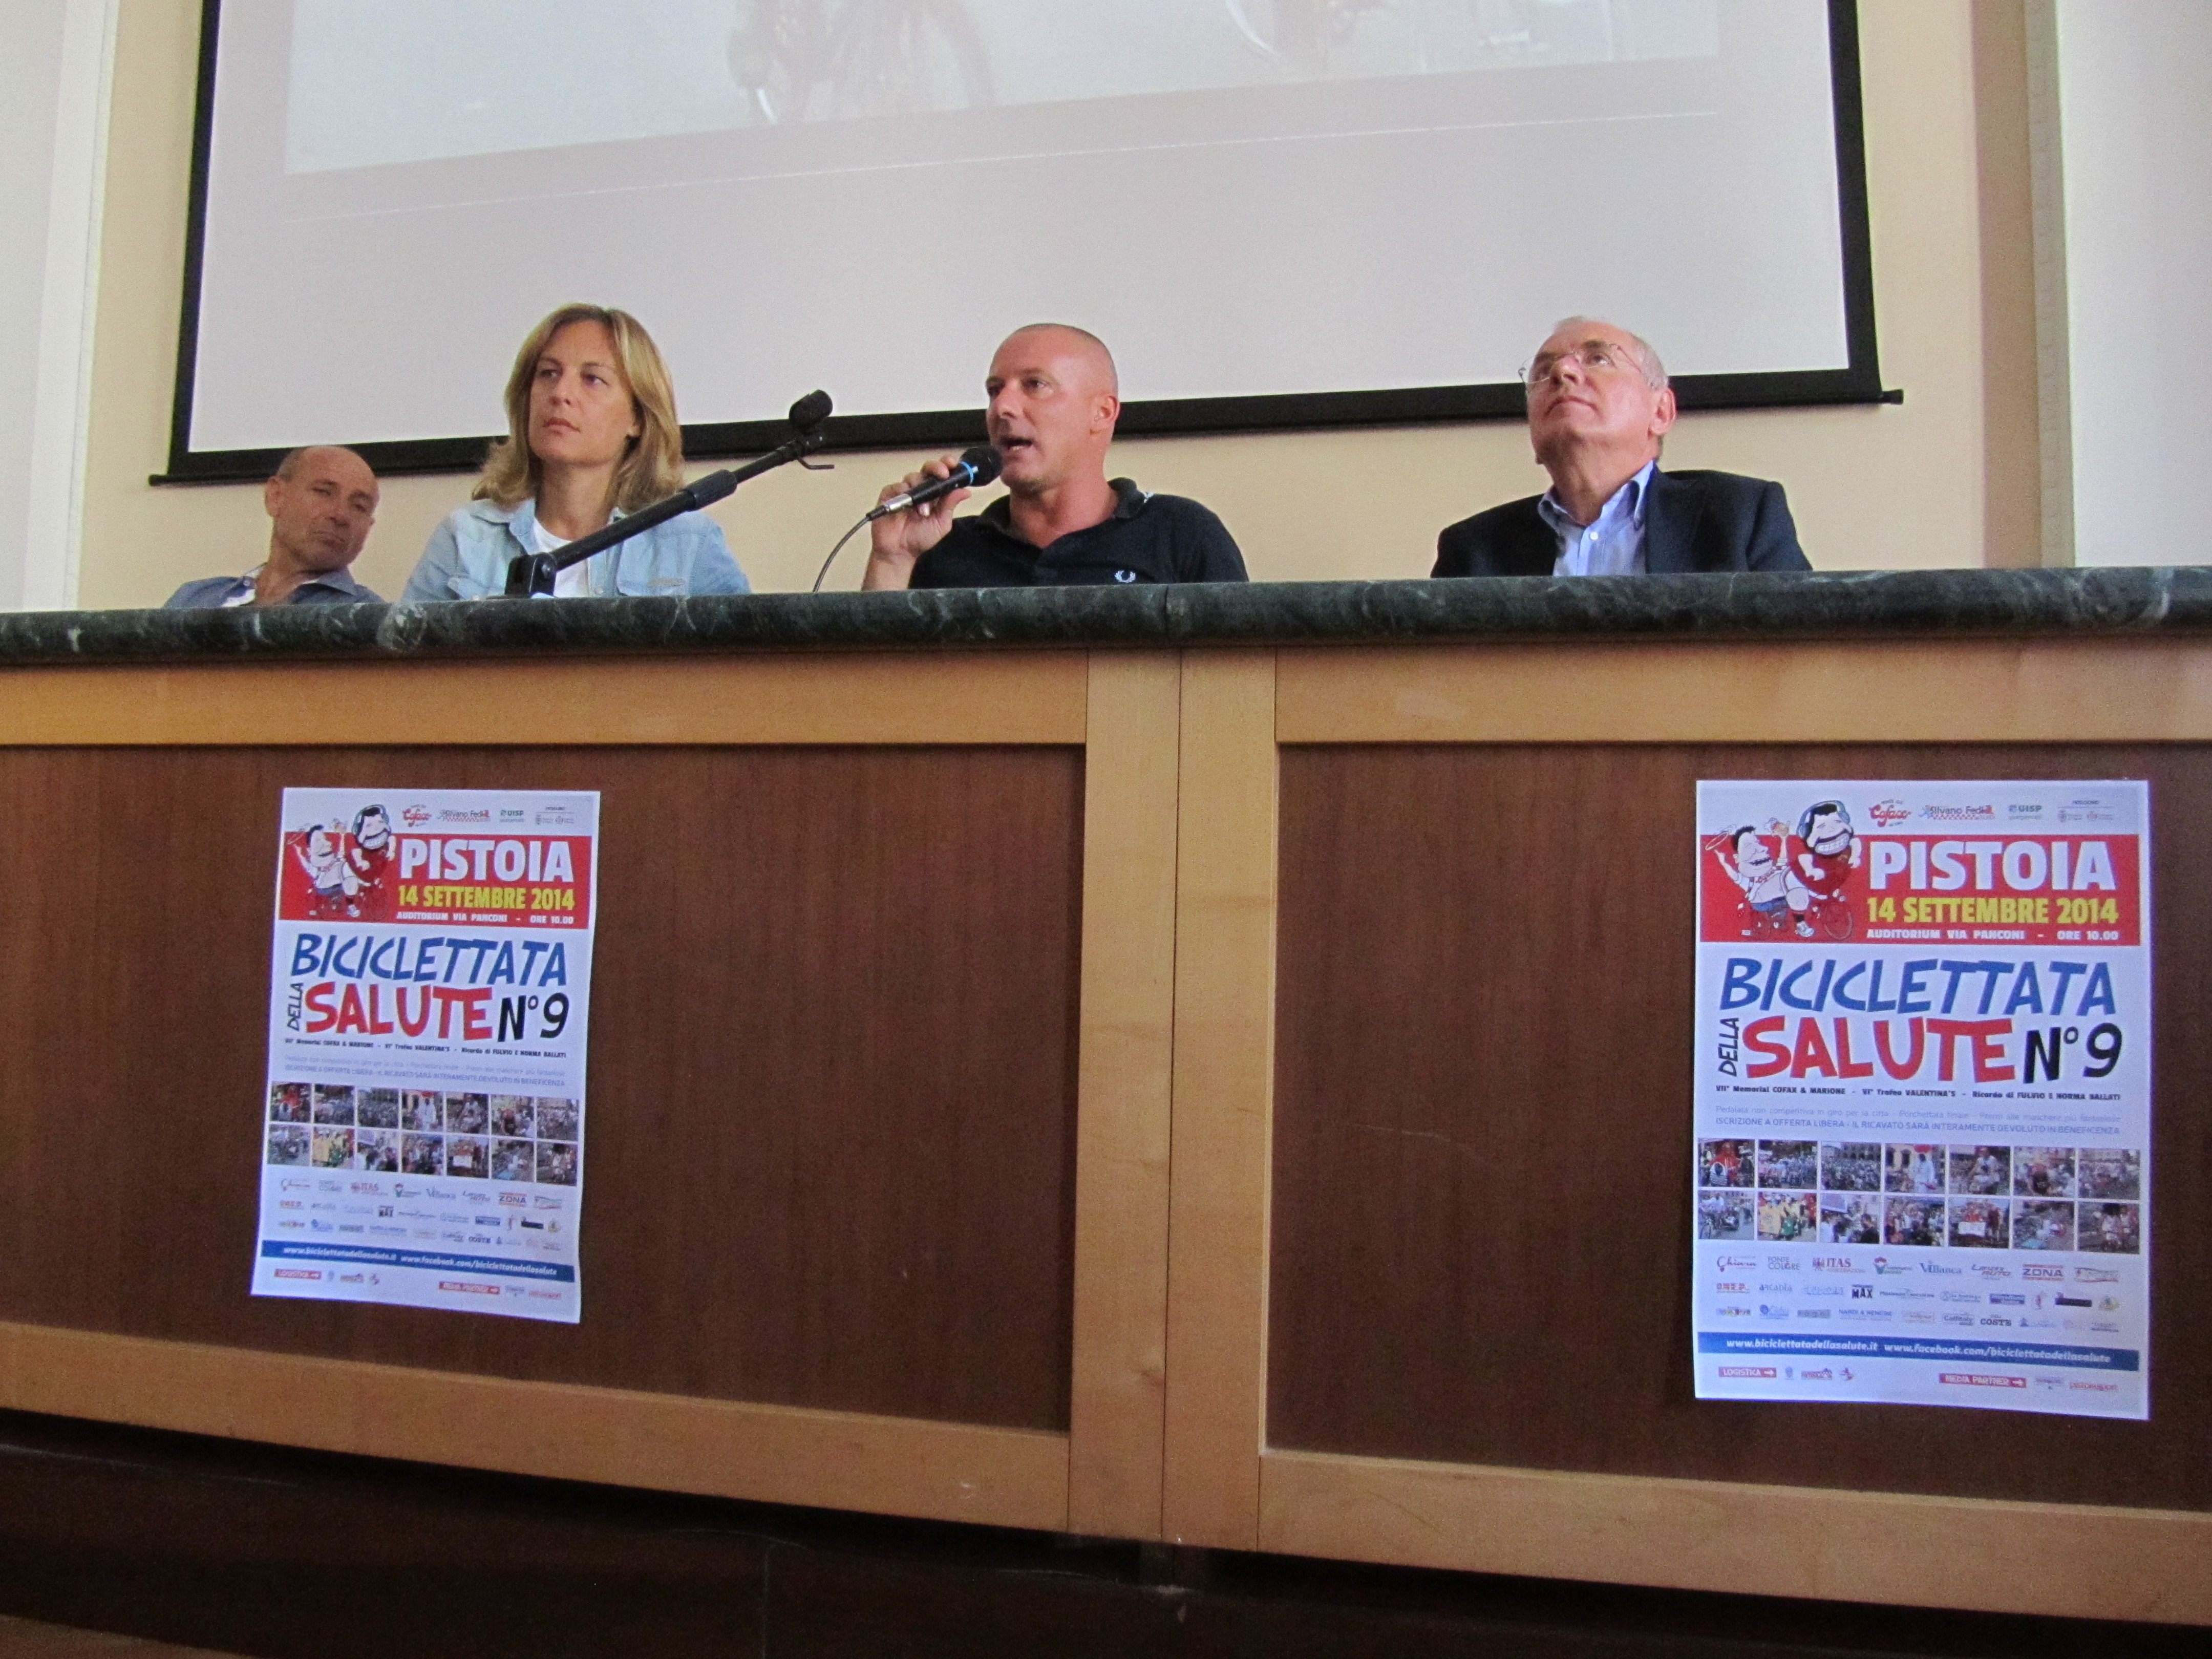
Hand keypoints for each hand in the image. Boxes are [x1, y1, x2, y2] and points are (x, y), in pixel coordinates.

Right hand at [861, 455, 971, 589]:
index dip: (948, 466)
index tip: (954, 465)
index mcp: (935, 494)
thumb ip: (950, 506)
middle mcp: (921, 490)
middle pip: (928, 469)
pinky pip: (897, 486)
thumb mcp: (941, 523)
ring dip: (921, 491)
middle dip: (936, 467)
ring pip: (914, 476)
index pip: (942, 474)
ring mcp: (905, 491)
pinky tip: (907, 507)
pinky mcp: (890, 494)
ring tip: (923, 512)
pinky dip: (903, 493)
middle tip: (943, 474)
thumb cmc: (919, 538)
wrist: (900, 552)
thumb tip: (965, 491)